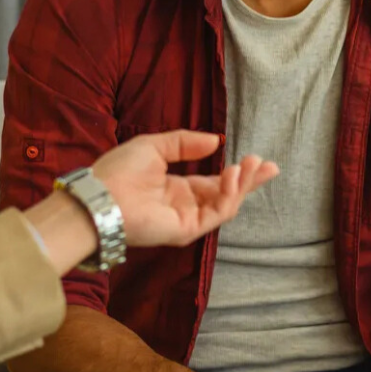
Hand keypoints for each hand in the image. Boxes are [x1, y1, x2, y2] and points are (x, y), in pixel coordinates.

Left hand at [93, 130, 277, 247]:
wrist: (100, 196)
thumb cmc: (119, 171)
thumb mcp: (155, 146)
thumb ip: (185, 143)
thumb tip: (215, 141)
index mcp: (177, 188)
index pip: (215, 182)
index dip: (238, 172)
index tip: (258, 159)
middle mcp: (185, 206)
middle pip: (227, 195)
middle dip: (250, 181)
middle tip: (270, 165)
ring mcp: (187, 220)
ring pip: (226, 205)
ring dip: (242, 184)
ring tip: (250, 164)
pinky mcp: (186, 230)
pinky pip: (216, 213)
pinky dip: (228, 194)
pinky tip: (232, 175)